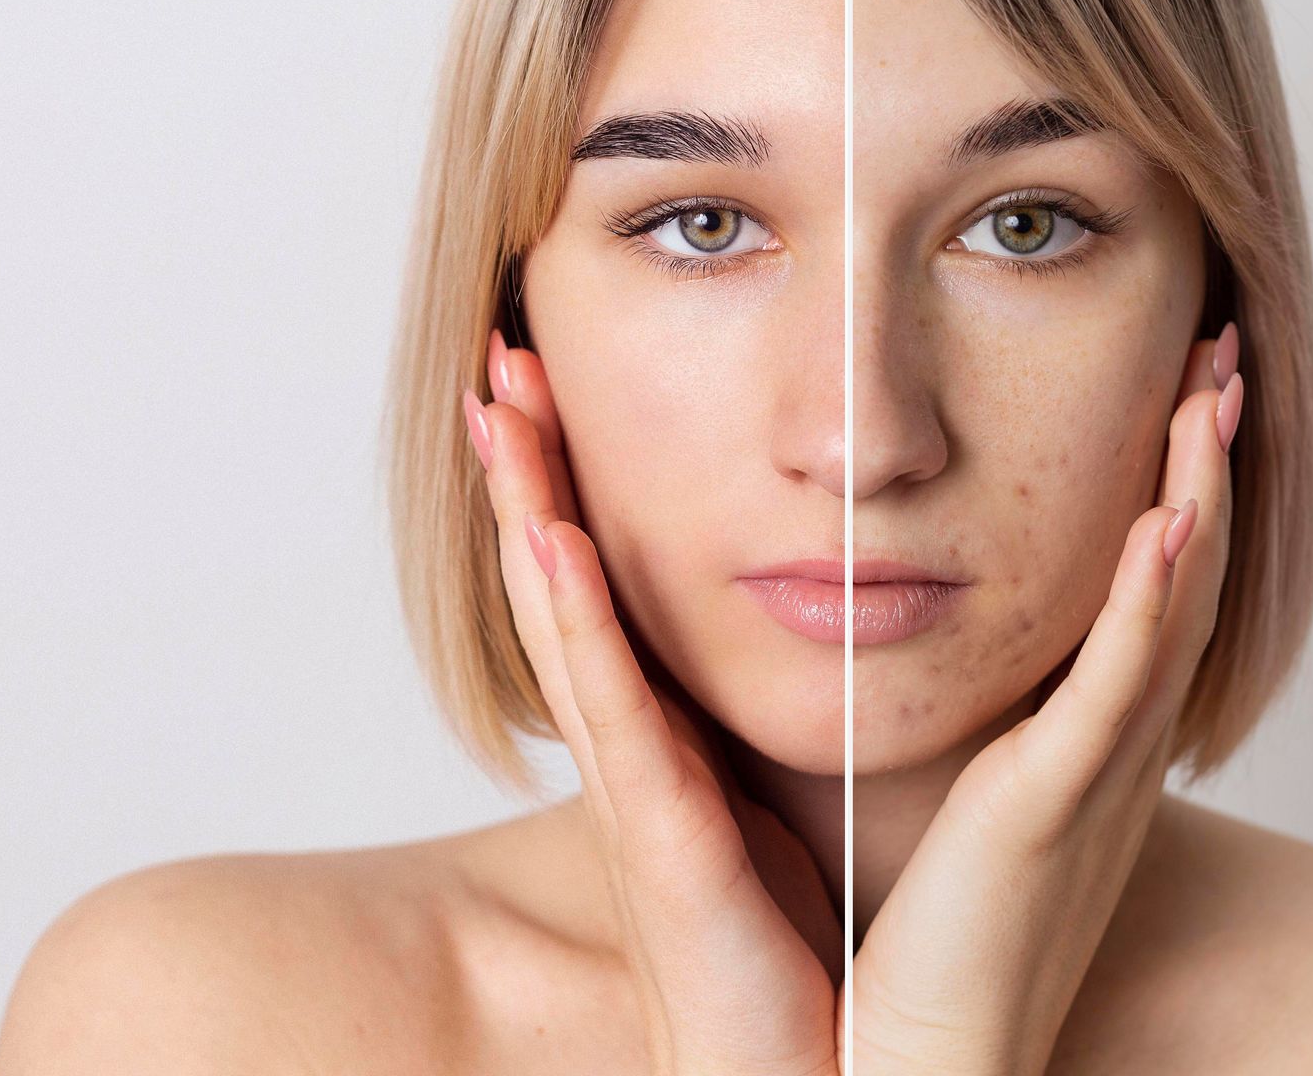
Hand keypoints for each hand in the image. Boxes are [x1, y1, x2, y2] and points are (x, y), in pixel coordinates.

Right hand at [466, 329, 843, 1075]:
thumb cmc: (803, 952)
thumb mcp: (780, 804)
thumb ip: (776, 719)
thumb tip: (813, 630)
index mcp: (668, 740)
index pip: (605, 584)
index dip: (568, 485)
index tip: (551, 385)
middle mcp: (635, 755)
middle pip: (562, 582)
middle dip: (527, 469)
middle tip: (499, 361)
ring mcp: (635, 796)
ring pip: (565, 625)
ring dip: (526, 510)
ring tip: (499, 407)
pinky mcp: (661, 845)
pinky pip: (614, 715)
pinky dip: (572, 623)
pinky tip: (546, 539)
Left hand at [845, 327, 1243, 1075]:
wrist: (916, 1065)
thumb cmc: (923, 941)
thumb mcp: (966, 803)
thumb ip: (981, 726)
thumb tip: (933, 640)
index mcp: (1086, 742)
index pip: (1148, 589)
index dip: (1175, 487)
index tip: (1179, 393)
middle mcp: (1111, 750)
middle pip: (1181, 576)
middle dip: (1204, 462)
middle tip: (1221, 358)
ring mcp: (1095, 777)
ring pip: (1167, 611)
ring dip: (1196, 496)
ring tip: (1213, 394)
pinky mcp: (1054, 808)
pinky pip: (1116, 689)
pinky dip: (1150, 603)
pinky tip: (1167, 522)